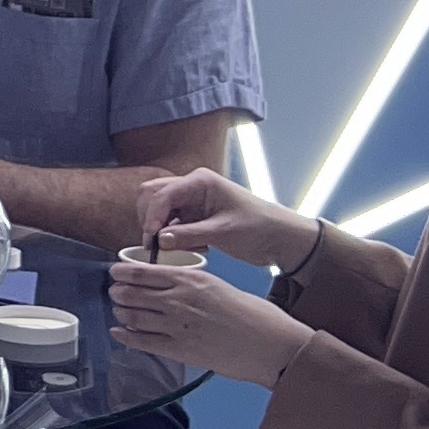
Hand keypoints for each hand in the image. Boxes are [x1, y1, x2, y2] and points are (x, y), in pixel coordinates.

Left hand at [105, 247, 300, 386]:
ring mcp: (177, 326)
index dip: (123, 272)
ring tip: (118, 311)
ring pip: (134, 316)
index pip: (144, 272)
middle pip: (133, 293)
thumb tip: (174, 287)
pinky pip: (143, 342)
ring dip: (121, 313)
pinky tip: (119, 333)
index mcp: (191, 279)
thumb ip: (193, 286)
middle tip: (114, 293)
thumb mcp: (219, 286)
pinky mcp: (180, 350)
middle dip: (119, 293)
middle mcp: (179, 300)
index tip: (114, 272)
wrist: (270, 344)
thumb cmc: (253, 314)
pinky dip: (126, 337)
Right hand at [133, 165, 314, 271]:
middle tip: (154, 244)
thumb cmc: (258, 228)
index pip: (161, 194)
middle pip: (153, 195)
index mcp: (200, 181)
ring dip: (159, 228)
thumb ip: (188, 235)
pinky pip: (170, 222)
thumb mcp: (223, 232)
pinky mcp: (194, 215)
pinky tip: (186, 247)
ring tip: (172, 247)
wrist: (280, 238)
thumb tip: (159, 240)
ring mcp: (192, 200)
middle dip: (149, 219)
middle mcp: (192, 186)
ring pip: (159, 209)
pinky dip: (170, 234)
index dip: (152, 217)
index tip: (151, 241)